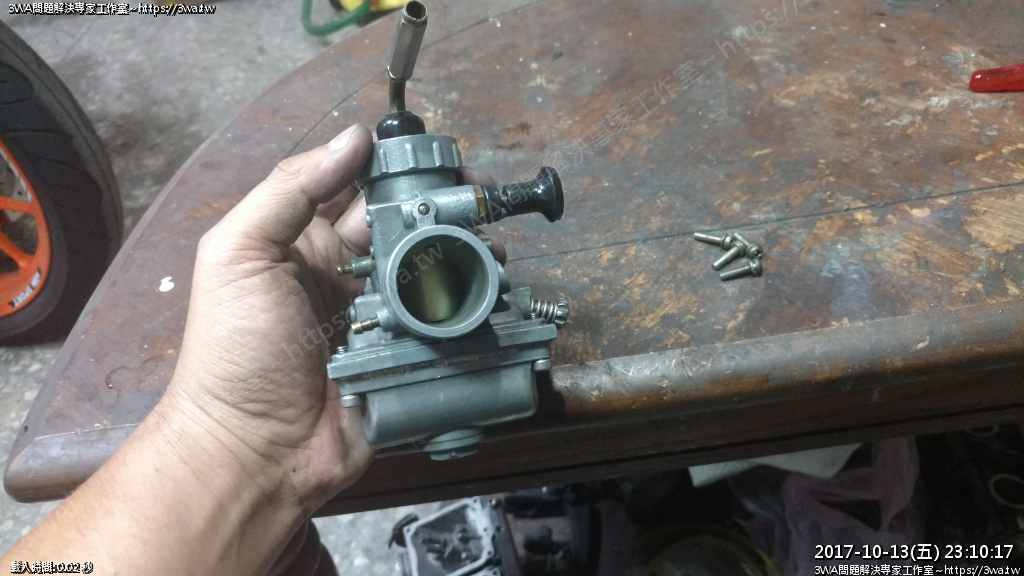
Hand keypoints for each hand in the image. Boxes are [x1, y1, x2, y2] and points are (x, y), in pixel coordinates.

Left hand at [158, 124, 502, 513]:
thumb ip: (289, 190)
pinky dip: (469, 306)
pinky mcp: (408, 358)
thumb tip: (354, 139)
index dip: (396, 167)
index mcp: (308, 243)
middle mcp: (350, 275)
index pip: (360, 188)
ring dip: (462, 253)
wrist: (255, 451)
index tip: (437, 156)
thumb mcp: (239, 254)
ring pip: (432, 272)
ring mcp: (383, 318)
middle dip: (441, 207)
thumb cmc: (234, 352)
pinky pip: (444, 324)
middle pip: (405, 227)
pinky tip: (490, 290)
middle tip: (477, 196)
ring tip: (490, 244)